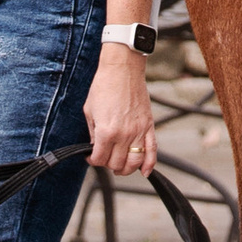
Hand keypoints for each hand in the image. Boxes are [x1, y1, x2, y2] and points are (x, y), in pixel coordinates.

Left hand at [86, 44, 156, 176]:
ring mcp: (138, 131)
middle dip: (107, 163)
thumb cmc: (104, 86)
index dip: (92, 160)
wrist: (122, 69)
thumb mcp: (89, 111)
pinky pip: (152, 151)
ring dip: (125, 168)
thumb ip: (93, 133)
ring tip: (119, 164)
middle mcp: (124, 134)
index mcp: (107, 131)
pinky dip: (149, 165)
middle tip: (103, 156)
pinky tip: (144, 172)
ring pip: (134, 163)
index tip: (90, 156)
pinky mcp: (149, 126)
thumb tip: (95, 147)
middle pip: (116, 164)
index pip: (100, 159)